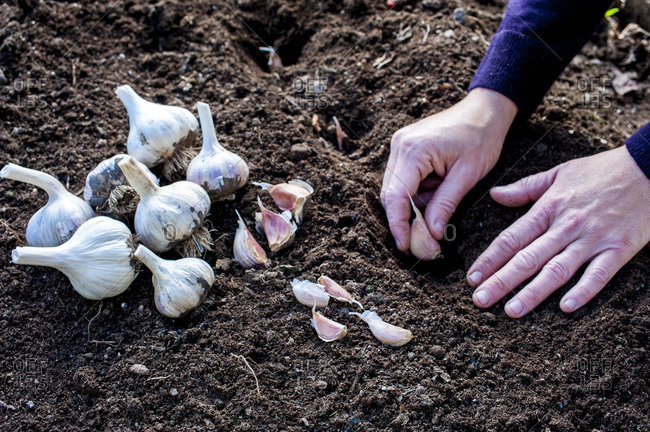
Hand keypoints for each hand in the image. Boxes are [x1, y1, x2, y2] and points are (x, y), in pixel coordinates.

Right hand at [380, 88, 517, 253]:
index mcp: (413, 150)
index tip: (406, 247)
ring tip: (436, 218)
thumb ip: (446, 204)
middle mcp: (400, 146)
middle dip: (405, 221)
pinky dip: (417, 196)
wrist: (485, 110)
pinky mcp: (406, 149)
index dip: (398, 225)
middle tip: (423, 244)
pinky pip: (404, 181)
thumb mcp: (468, 175)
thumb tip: (433, 234)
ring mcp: (400, 146)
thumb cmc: (481, 137)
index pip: (396, 196)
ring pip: (396, 190)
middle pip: (391, 195)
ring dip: (414, 208)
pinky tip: (436, 197)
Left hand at [468, 146, 649, 316]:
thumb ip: (525, 187)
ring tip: (511, 311)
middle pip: (527, 258)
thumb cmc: (601, 171)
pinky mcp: (618, 249)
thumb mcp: (559, 173)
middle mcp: (566, 226)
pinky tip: (565, 307)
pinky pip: (598, 274)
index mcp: (548, 208)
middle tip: (479, 300)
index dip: (489, 259)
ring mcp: (592, 239)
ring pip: (557, 270)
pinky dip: (583, 291)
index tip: (472, 277)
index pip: (511, 239)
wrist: (648, 167)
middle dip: (501, 281)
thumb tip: (495, 195)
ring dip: (533, 292)